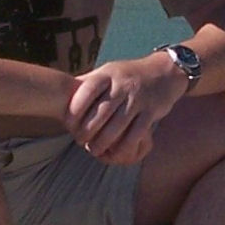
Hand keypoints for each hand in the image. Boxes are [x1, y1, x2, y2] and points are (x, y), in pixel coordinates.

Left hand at [64, 54, 186, 164]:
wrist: (163, 72)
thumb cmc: (127, 75)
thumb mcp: (108, 71)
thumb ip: (88, 82)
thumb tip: (61, 91)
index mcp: (108, 74)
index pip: (88, 89)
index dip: (76, 107)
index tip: (68, 123)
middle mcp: (123, 85)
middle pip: (101, 111)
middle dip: (87, 130)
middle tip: (79, 141)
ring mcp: (138, 99)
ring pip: (117, 125)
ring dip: (103, 142)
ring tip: (93, 150)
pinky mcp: (151, 112)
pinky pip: (136, 134)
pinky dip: (123, 147)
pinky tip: (115, 153)